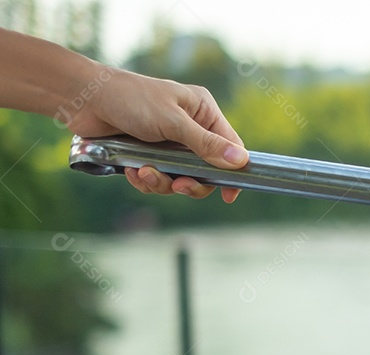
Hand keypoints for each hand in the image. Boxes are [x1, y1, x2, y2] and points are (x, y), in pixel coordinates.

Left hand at [67, 69, 248, 201]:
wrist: (82, 98)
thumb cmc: (130, 99)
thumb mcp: (173, 122)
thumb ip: (206, 144)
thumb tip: (241, 161)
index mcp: (202, 112)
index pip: (230, 146)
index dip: (232, 171)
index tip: (229, 194)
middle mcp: (189, 128)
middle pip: (206, 170)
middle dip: (190, 182)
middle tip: (179, 186)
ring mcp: (168, 143)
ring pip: (180, 178)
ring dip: (162, 182)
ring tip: (143, 173)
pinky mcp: (148, 154)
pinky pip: (158, 178)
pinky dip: (146, 180)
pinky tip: (132, 171)